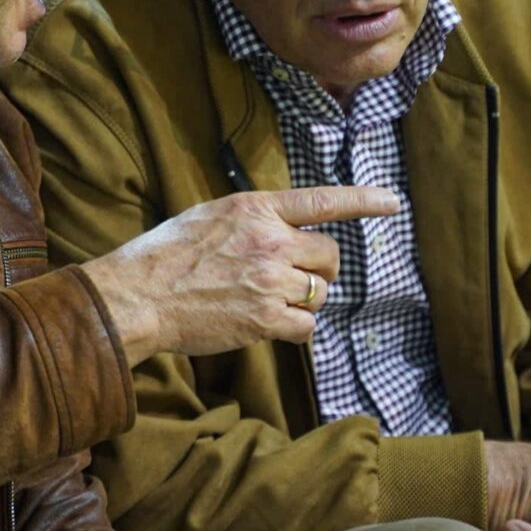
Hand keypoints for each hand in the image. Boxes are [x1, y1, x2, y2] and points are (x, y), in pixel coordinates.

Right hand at [80, 186, 400, 365]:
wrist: (137, 296)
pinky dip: (294, 329)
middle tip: (295, 279)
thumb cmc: (164, 255)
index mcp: (255, 208)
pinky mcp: (264, 319)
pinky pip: (306, 327)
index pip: (322, 201)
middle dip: (321, 270)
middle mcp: (269, 241)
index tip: (393, 203)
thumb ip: (250, 218)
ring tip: (267, 302)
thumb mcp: (209, 215)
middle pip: (330, 256)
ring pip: (318, 293)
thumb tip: (278, 227)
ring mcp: (269, 281)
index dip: (363, 201)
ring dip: (302, 301)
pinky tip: (268, 324)